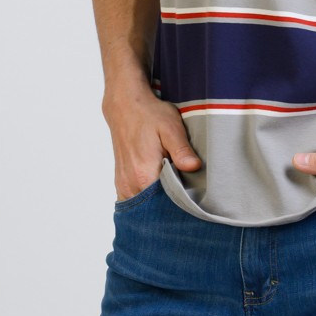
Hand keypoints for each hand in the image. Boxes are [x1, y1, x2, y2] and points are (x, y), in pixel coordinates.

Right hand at [103, 82, 200, 199]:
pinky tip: (159, 195)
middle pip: (154, 209)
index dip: (182, 204)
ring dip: (158, 205)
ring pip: (144, 207)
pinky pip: (134, 201)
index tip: (195, 201)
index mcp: (144, 174)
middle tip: (188, 201)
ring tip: (175, 198)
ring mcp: (124, 184)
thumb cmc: (149, 114)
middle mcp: (131, 184)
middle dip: (171, 208)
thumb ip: (181, 150)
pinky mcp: (121, 181)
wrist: (125, 106)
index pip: (166, 204)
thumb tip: (194, 167)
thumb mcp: (170, 127)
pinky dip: (146, 202)